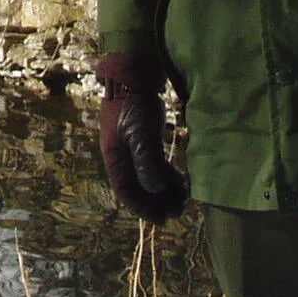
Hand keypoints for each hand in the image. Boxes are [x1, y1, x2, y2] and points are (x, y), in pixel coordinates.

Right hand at [95, 53, 187, 224]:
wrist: (133, 76)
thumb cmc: (133, 104)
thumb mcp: (140, 133)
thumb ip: (146, 161)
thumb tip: (154, 189)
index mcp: (114, 158)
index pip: (127, 192)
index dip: (143, 208)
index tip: (162, 220)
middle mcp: (121, 156)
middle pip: (138, 187)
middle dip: (156, 202)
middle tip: (178, 212)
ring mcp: (132, 147)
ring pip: (148, 176)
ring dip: (163, 190)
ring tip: (182, 199)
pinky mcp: (143, 138)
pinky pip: (154, 163)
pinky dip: (166, 174)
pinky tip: (180, 181)